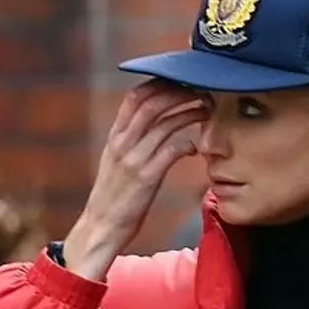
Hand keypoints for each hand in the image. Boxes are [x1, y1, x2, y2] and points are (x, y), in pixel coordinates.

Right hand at [63, 80, 206, 279]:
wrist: (102, 227)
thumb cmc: (114, 198)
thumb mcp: (116, 164)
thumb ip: (130, 143)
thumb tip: (150, 127)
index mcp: (115, 137)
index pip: (135, 97)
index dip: (158, 83)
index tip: (180, 80)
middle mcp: (122, 144)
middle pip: (152, 103)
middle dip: (178, 92)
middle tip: (199, 89)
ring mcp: (133, 160)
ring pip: (164, 124)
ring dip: (188, 112)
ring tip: (206, 109)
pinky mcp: (146, 178)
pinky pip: (171, 151)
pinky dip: (187, 143)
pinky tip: (195, 147)